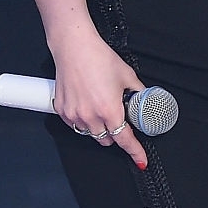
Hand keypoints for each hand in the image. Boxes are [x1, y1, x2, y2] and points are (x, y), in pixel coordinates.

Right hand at [49, 31, 149, 168]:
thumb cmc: (98, 58)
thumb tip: (145, 101)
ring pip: (90, 134)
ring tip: (100, 108)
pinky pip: (75, 125)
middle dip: (115, 133)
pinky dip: (83, 121)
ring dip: (98, 128)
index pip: (125, 140)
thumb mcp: (127, 76)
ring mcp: (75, 115)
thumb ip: (138, 93)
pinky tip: (86, 105)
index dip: (135, 152)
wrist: (74, 47)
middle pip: (107, 140)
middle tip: (117, 118)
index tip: (140, 160)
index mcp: (110, 111)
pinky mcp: (63, 111)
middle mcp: (91, 116)